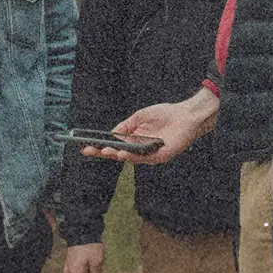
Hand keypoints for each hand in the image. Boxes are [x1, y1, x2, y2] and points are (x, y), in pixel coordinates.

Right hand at [81, 87, 218, 164]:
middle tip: (89, 150)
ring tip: (103, 151)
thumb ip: (126, 125)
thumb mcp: (140, 116)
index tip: (86, 146)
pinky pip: (143, 158)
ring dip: (115, 155)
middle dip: (103, 152)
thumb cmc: (165, 114)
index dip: (101, 146)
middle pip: (118, 153)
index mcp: (135, 138)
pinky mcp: (159, 157)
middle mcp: (140, 148)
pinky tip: (122, 153)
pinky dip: (132, 157)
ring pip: (129, 158)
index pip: (115, 145)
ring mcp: (149, 154)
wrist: (186, 115)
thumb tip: (111, 133)